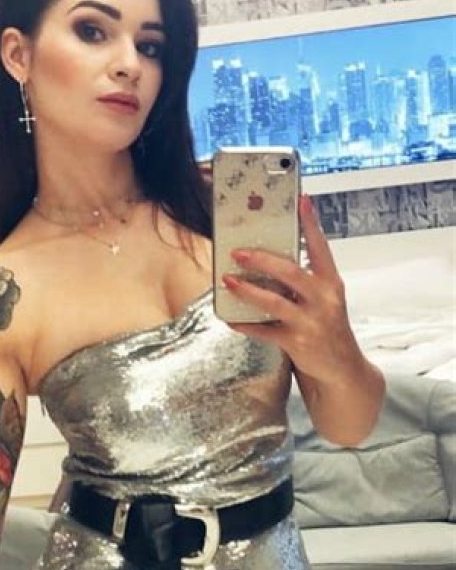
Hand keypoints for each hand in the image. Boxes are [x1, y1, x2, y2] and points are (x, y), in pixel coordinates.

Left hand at [222, 196, 360, 383]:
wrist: (342, 369)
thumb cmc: (327, 327)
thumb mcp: (324, 300)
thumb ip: (304, 282)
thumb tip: (267, 261)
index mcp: (331, 283)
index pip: (321, 247)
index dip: (311, 223)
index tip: (301, 200)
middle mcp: (325, 299)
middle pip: (290, 272)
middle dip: (262, 260)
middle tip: (237, 252)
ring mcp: (312, 322)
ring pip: (274, 301)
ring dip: (247, 290)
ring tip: (228, 281)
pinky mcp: (299, 343)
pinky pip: (265, 330)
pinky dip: (245, 324)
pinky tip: (230, 319)